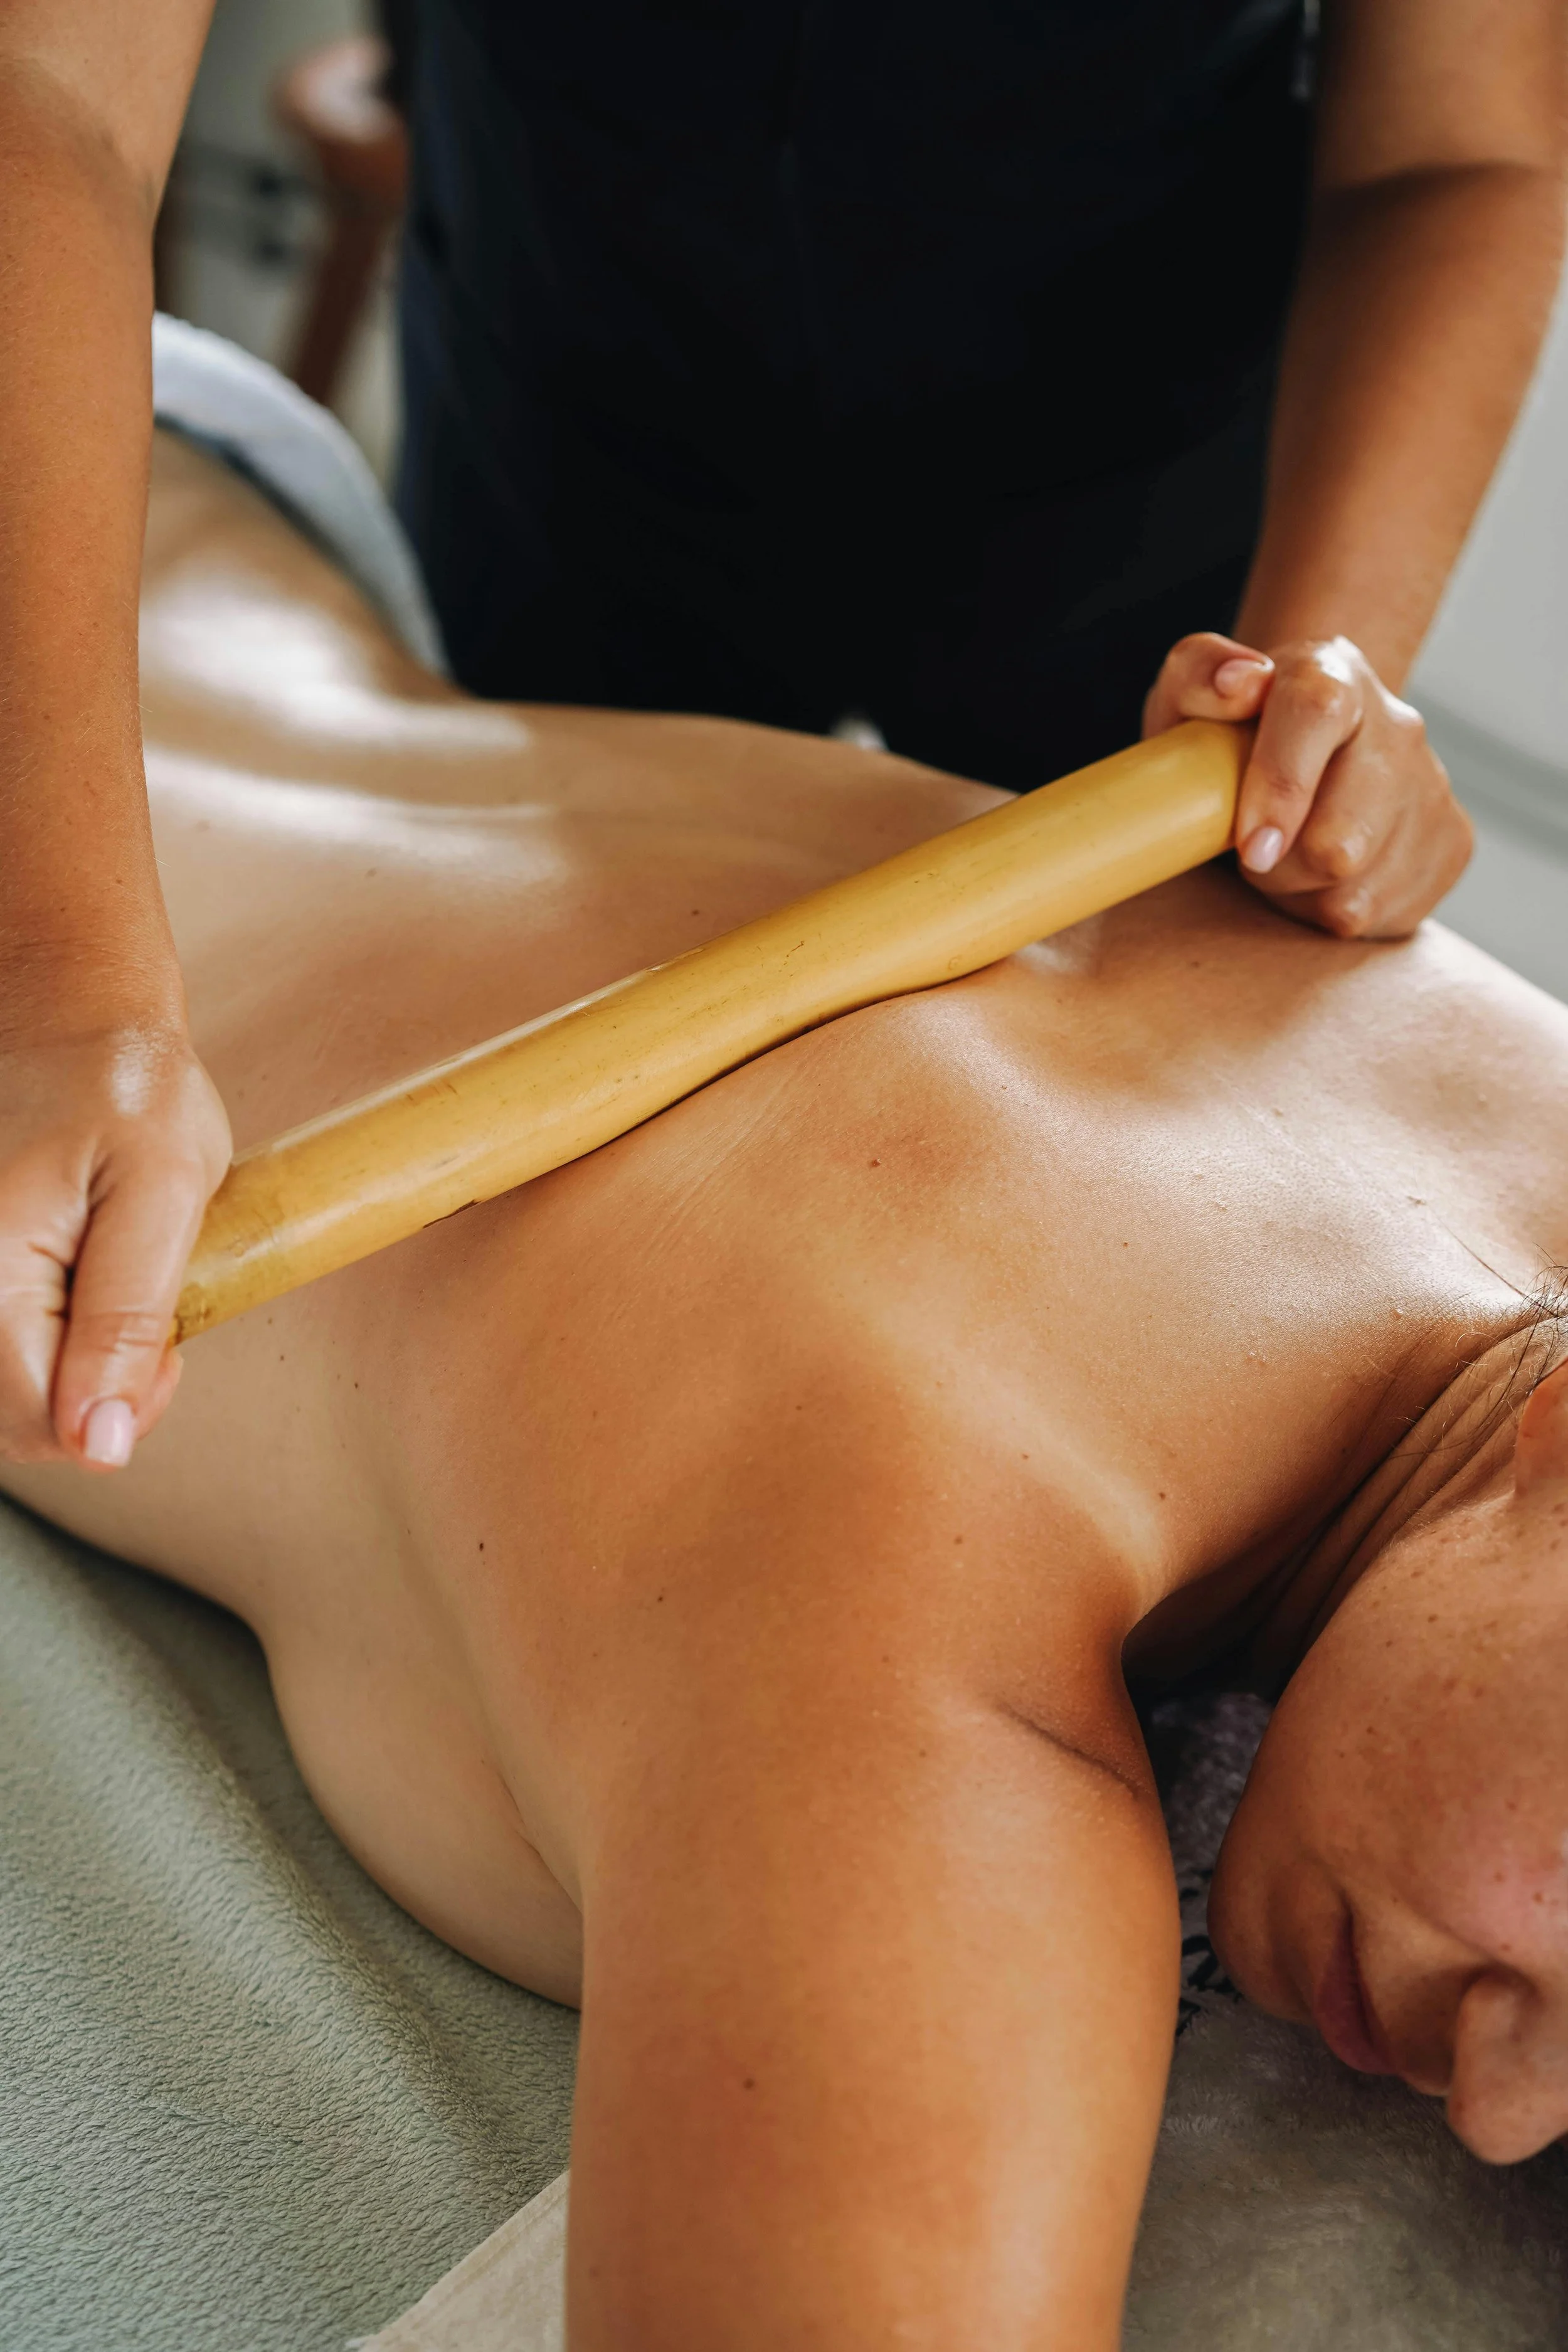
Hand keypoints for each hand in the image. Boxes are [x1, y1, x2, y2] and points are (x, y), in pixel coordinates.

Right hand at [0, 1015, 230, 1468]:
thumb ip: (127, 1320)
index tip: (167, 1343)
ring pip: (5, 1392)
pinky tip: (71, 1282)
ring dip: (65, 1365)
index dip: (123, 1410)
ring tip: (102, 1285)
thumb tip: (102, 1444)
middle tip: (143, 1309)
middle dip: (93, 1391)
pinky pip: (0, 1347)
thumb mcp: (163, 1191)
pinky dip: (42, 1335)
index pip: (42, 1426)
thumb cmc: (127, 1085)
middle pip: (17, 1422)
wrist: (69, 1014)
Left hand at [1143, 632, 1473, 937]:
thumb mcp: (1191, 693)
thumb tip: (1239, 685)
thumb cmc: (1235, 732)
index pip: (1316, 714)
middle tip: (1253, 848)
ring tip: (1288, 856)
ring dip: (1299, 893)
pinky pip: (1378, 915)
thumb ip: (1197, 673)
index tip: (1250, 846)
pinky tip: (1322, 876)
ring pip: (1354, 891)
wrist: (1308, 748)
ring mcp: (1433, 788)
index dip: (1280, 785)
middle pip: (1340, 840)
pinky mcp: (1452, 844)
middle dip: (1277, 867)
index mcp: (1333, 675)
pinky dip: (1332, 910)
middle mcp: (1397, 728)